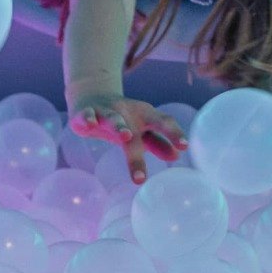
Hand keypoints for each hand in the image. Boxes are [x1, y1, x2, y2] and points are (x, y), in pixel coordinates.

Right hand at [72, 98, 187, 183]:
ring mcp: (106, 111)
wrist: (92, 96)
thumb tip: (176, 156)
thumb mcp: (141, 131)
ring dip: (120, 126)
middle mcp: (127, 112)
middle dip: (138, 154)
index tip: (185, 146)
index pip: (163, 123)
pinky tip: (90, 124)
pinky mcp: (86, 113)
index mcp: (145, 116)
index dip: (174, 133)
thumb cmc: (123, 119)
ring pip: (113, 119)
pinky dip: (88, 119)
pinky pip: (86, 115)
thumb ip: (157, 143)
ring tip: (125, 135)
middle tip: (141, 176)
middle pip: (136, 130)